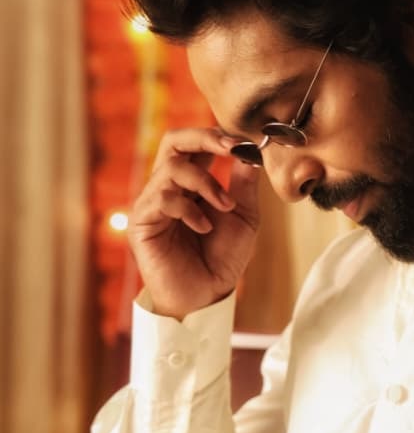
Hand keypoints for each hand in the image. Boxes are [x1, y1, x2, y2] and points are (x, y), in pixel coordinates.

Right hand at [129, 128, 260, 319]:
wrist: (207, 296)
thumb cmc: (223, 257)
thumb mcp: (244, 215)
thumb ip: (244, 183)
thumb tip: (252, 150)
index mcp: (191, 181)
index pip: (194, 142)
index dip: (218, 136)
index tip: (246, 144)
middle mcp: (168, 186)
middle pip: (173, 140)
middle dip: (204, 138)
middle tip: (232, 149)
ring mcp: (152, 202)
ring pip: (172, 167)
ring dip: (206, 183)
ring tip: (225, 208)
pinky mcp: (142, 222)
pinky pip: (162, 197)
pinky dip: (189, 208)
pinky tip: (204, 227)